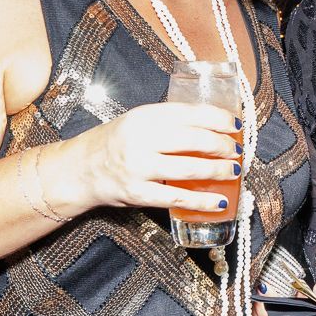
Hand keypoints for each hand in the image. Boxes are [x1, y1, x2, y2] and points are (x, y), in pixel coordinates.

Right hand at [70, 102, 241, 212]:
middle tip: (237, 151)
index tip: (236, 126)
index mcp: (145, 117)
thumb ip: (169, 122)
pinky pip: (177, 197)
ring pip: (189, 168)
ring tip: (233, 171)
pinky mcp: (137, 194)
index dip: (218, 119)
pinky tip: (219, 202)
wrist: (79, 169)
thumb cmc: (115, 143)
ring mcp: (139, 167)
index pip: (190, 113)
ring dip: (218, 170)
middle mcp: (142, 139)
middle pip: (194, 139)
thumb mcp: (138, 121)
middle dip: (223, 146)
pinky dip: (202, 201)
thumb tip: (212, 126)